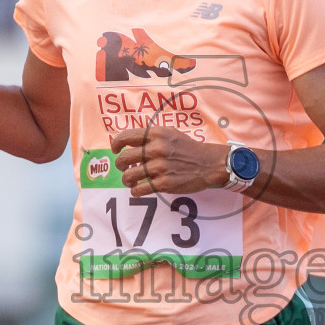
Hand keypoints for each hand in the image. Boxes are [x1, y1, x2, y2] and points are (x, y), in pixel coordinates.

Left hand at [112, 128, 228, 194]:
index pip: (126, 137)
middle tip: (124, 167)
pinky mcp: (164, 183)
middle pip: (124, 158)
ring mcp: (160, 167)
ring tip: (131, 180)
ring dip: (126, 180)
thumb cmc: (188, 148)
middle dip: (120, 165)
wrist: (209, 163)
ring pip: (129, 176)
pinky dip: (135, 191)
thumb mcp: (171, 133)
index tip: (116, 150)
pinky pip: (140, 190)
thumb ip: (152, 135)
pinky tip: (138, 189)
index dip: (116, 144)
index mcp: (156, 134)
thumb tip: (131, 141)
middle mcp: (156, 149)